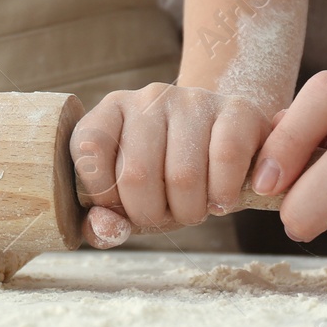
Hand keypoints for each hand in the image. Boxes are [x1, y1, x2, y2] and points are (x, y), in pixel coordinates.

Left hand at [72, 83, 272, 247]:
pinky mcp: (237, 109)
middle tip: (167, 214)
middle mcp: (150, 98)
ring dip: (191, 211)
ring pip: (184, 174)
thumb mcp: (132, 201)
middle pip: (137, 174)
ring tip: (196, 206)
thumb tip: (104, 229)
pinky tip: (224, 200)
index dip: (105, 195)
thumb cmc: (168, 177)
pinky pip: (227, 157)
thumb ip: (106, 223)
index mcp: (113, 109)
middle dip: (152, 213)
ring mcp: (193, 100)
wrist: (226, 144)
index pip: (89, 150)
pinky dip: (225, 193)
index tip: (124, 206)